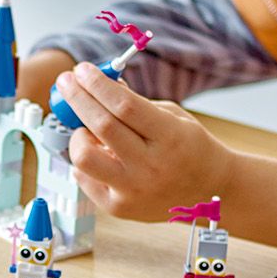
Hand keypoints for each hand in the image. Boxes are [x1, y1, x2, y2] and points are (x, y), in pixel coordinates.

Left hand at [54, 60, 227, 220]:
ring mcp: (133, 190)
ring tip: (85, 128)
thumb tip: (95, 83)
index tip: (81, 69)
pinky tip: (96, 152)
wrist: (210, 191)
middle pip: (101, 125)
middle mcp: (151, 166)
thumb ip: (134, 102)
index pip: (124, 105)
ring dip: (77, 135)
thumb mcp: (172, 117)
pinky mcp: (119, 208)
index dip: (98, 84)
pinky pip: (84, 179)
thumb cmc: (189, 148)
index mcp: (170, 137)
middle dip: (77, 97)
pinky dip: (83, 161)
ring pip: (85, 158)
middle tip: (66, 82)